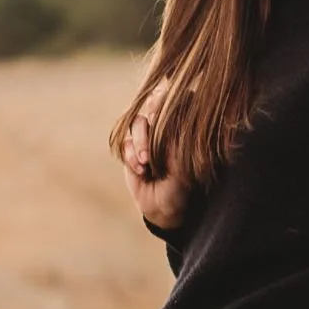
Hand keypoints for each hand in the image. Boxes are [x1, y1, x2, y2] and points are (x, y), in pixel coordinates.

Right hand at [122, 81, 190, 231]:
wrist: (164, 208)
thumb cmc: (182, 185)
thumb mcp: (183, 162)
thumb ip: (177, 137)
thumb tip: (177, 110)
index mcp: (181, 126)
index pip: (176, 100)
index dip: (168, 100)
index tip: (165, 109)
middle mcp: (163, 127)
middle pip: (152, 106)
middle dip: (151, 123)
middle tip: (153, 134)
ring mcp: (146, 138)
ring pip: (137, 123)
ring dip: (140, 142)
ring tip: (146, 163)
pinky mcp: (131, 150)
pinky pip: (125, 143)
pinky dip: (131, 156)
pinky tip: (141, 171)